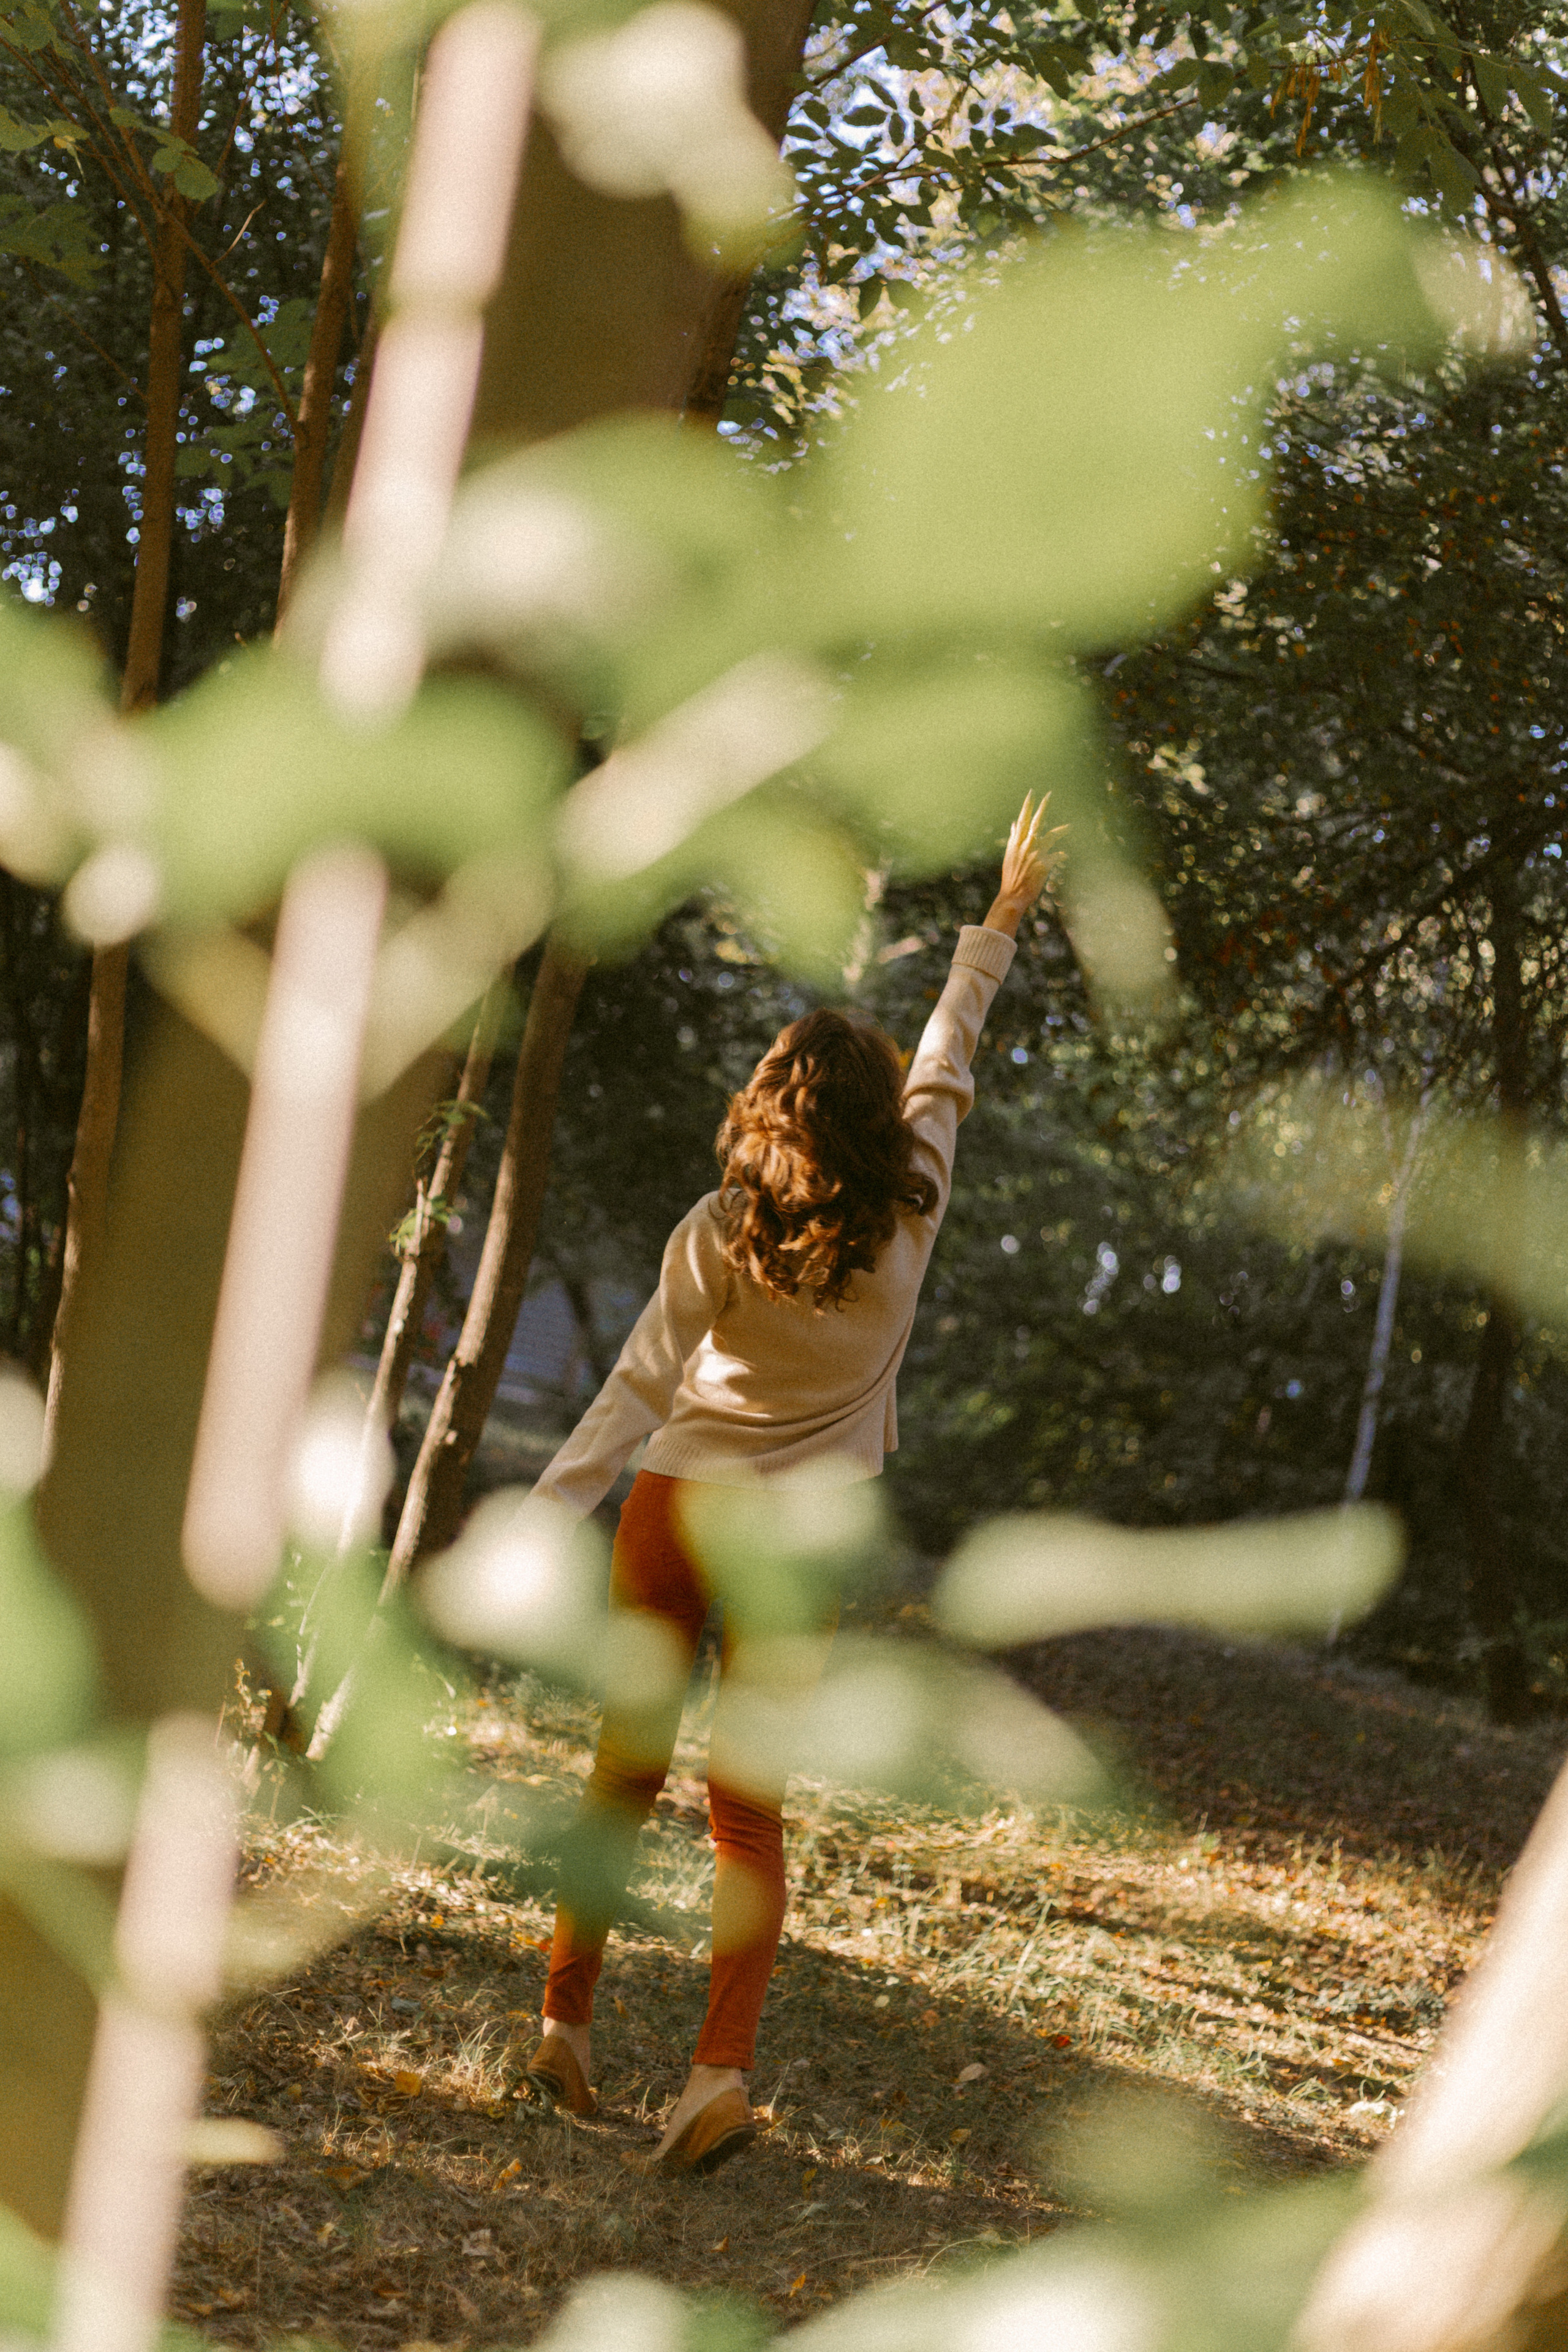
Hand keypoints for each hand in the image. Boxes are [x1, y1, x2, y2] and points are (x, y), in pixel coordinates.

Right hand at [984, 792, 1066, 936]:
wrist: (1013, 895)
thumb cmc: (1011, 875)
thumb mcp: (1009, 854)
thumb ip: (1014, 837)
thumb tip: (1014, 823)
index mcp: (1016, 841)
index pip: (1022, 819)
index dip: (1028, 805)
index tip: (1032, 793)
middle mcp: (1026, 844)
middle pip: (1037, 821)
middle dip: (1043, 807)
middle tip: (1050, 794)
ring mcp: (1035, 853)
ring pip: (1052, 836)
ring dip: (1062, 830)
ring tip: (1070, 826)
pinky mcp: (1044, 864)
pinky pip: (1058, 855)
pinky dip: (1061, 855)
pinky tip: (1064, 855)